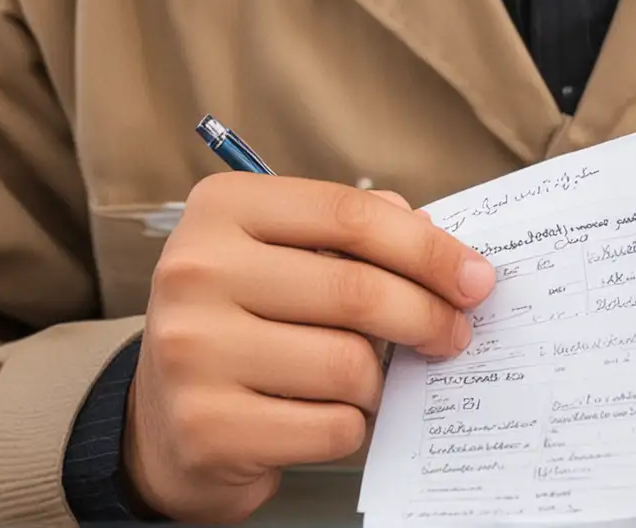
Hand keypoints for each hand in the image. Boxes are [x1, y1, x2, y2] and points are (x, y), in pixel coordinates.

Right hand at [123, 175, 495, 522]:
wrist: (161, 422)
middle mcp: (197, 271)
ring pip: (349, 364)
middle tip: (455, 334)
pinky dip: (352, 425)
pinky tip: (334, 415)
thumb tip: (436, 239)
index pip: (350, 214)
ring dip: (380, 380)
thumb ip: (350, 231)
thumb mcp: (277, 251)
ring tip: (369, 379)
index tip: (475, 277)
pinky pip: (331, 426)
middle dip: (427, 315)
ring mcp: (195, 352)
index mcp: (221, 208)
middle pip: (357, 290)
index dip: (427, 247)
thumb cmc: (241, 318)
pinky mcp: (208, 428)